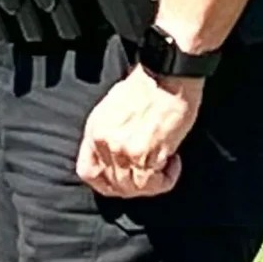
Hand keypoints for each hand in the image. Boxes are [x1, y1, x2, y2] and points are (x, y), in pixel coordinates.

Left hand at [77, 65, 203, 199]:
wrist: (167, 73)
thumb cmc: (149, 86)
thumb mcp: (114, 108)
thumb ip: (110, 133)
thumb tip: (117, 158)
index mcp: (94, 131)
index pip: (88, 172)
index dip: (105, 183)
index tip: (122, 181)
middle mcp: (105, 143)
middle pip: (112, 184)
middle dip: (133, 187)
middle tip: (152, 176)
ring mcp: (123, 150)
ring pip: (132, 188)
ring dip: (152, 184)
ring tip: (165, 167)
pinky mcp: (145, 153)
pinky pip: (153, 183)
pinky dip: (166, 180)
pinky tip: (174, 163)